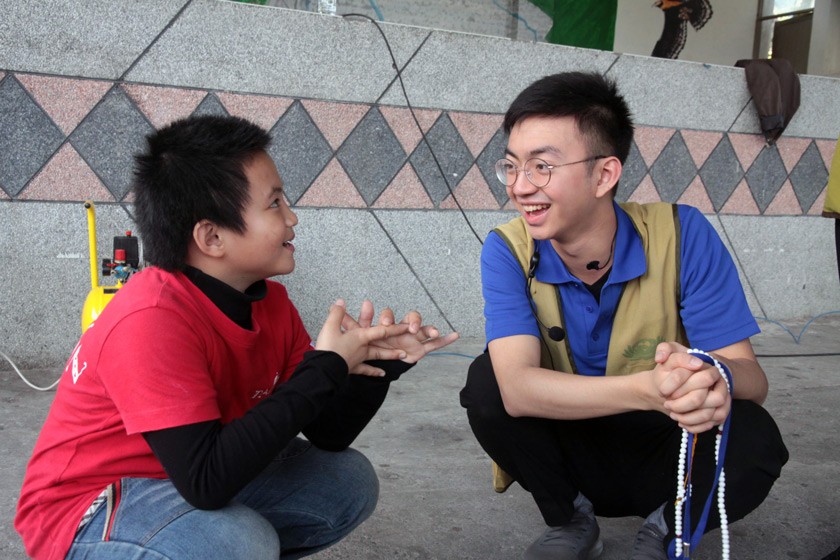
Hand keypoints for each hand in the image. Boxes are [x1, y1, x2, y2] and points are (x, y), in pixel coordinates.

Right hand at [314, 300, 410, 374]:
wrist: (323, 370)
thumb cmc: (328, 348)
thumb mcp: (330, 327)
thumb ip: (337, 313)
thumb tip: (341, 302)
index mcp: (360, 337)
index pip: (382, 331)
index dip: (395, 328)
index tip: (409, 327)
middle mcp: (363, 348)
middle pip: (383, 344)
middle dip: (397, 342)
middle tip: (411, 342)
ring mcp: (359, 359)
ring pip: (378, 356)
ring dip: (390, 356)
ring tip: (403, 357)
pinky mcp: (353, 368)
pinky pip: (366, 370)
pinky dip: (374, 371)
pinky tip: (382, 374)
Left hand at [343, 300, 459, 363]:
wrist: (375, 363)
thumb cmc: (365, 346)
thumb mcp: (354, 334)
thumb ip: (347, 321)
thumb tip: (336, 304)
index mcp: (385, 326)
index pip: (388, 318)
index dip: (388, 318)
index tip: (385, 324)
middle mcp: (399, 329)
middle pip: (409, 319)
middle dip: (411, 321)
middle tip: (409, 328)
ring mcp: (411, 337)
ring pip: (423, 329)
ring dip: (428, 328)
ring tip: (433, 331)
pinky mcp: (420, 347)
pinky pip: (434, 344)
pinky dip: (446, 339)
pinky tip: (456, 335)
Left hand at [652, 342, 730, 432]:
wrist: (692, 379)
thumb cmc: (681, 366)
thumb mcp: (674, 352)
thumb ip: (665, 349)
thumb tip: (660, 358)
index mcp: (710, 368)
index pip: (697, 378)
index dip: (675, 385)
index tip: (662, 390)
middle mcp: (720, 384)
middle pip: (700, 398)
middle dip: (680, 404)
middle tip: (666, 404)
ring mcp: (724, 399)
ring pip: (708, 414)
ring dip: (687, 417)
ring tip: (672, 415)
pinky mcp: (721, 412)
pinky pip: (711, 424)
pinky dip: (695, 426)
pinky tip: (681, 423)